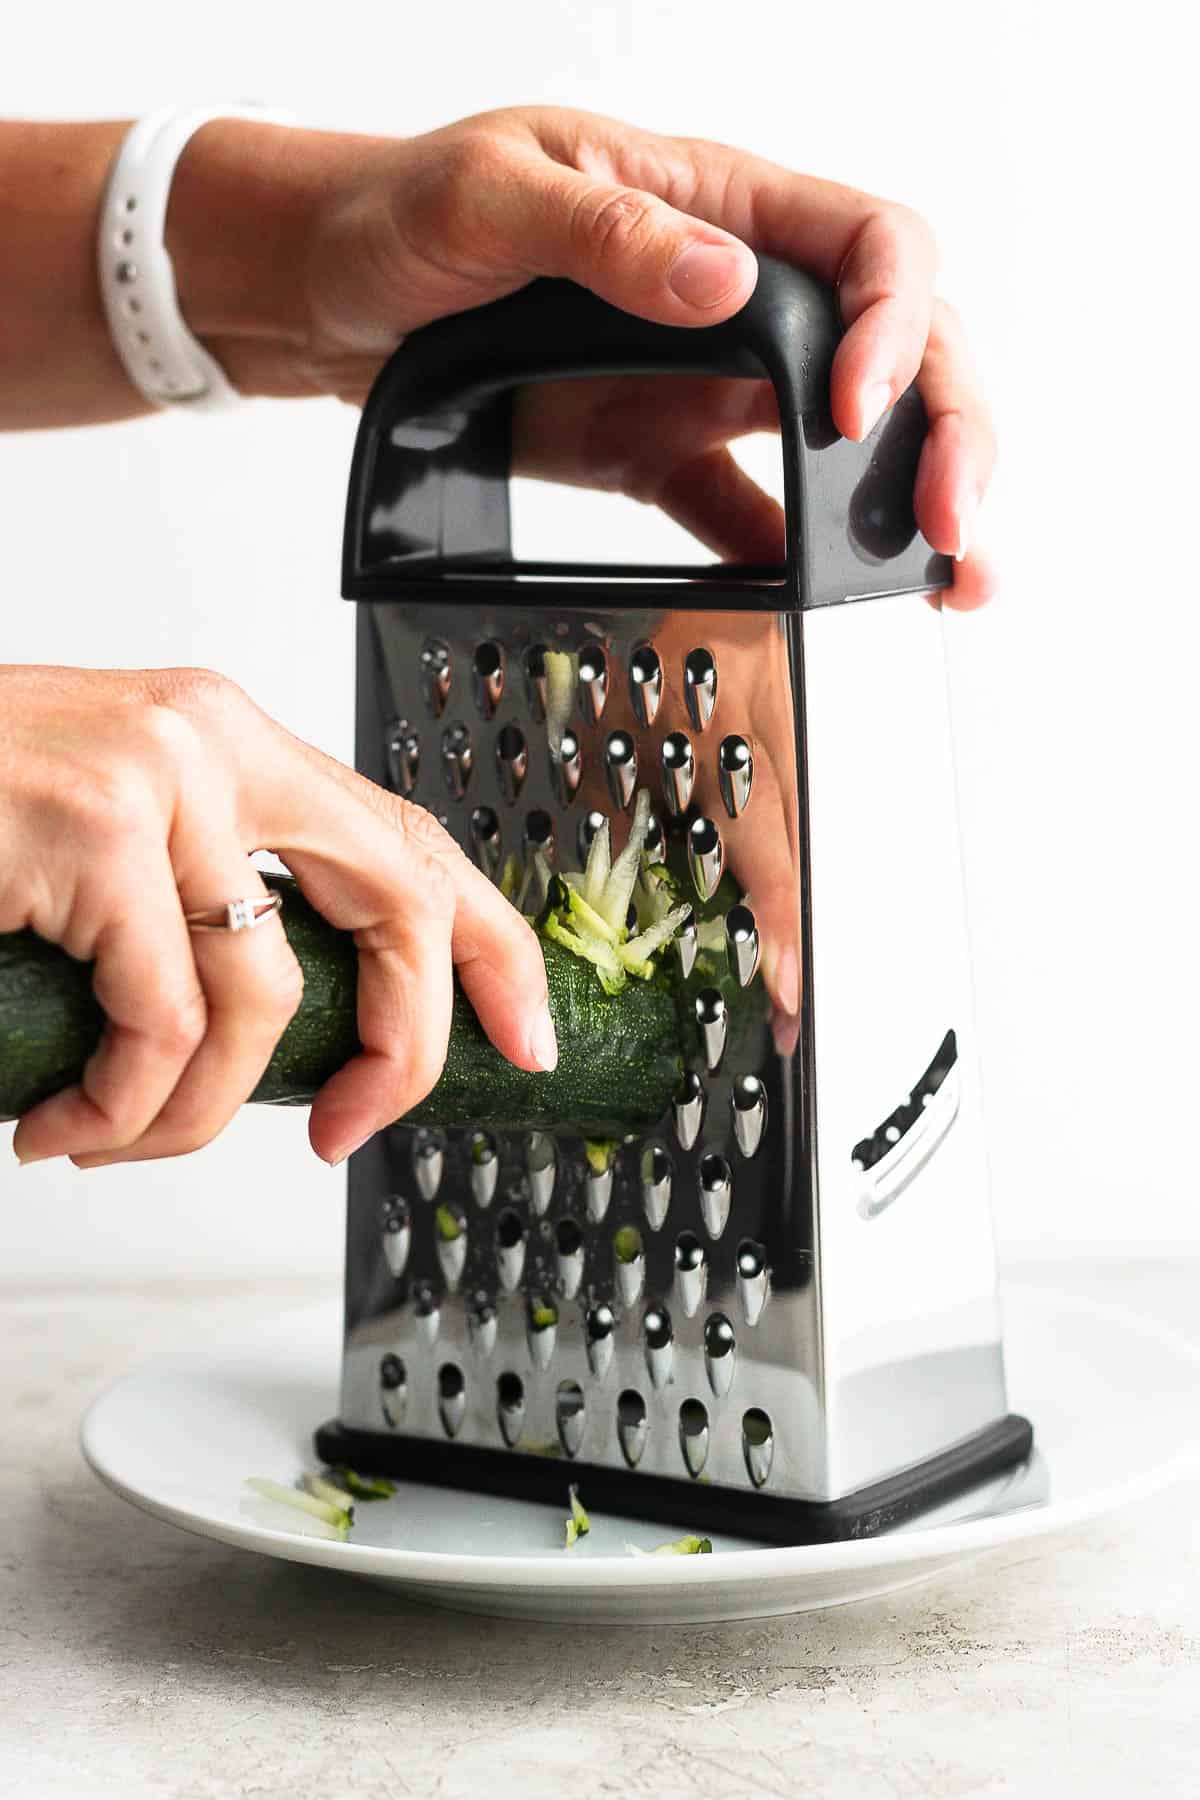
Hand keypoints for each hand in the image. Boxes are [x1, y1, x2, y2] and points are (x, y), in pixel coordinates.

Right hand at [0, 666, 554, 1167]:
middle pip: (402, 898)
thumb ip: (200, 908)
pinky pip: (164, 1030)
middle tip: (358, 1130)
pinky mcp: (96, 833)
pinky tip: (57, 1123)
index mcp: (226, 740)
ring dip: (194, 1117)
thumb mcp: (101, 851)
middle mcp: (211, 741)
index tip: (525, 1035)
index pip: (409, 838)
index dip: (490, 945)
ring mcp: (159, 780)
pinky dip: (122, 1110)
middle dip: (410, 1042)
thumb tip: (281, 1040)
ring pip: (264, 1004)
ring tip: (105, 1135)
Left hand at [288, 106, 993, 604]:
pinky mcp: (658, 450)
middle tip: (955, 524)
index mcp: (718, 206)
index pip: (871, 248)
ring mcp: (704, 380)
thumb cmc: (404, 211)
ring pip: (846, 438)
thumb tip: (727, 282)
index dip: (895, 325)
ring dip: (902, 507)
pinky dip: (796, 557)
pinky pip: (746, 509)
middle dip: (947, 431)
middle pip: (899, 347)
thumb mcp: (490, 198)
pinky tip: (832, 602)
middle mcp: (737, 295)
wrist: (332, 285)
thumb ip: (607, 234)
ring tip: (947, 581)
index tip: (855, 410)